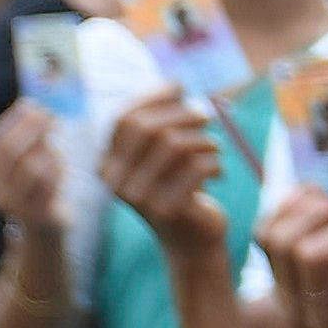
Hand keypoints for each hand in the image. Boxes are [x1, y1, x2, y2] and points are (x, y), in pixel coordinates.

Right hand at [0, 103, 67, 234]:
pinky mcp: (35, 214)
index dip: (14, 121)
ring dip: (49, 151)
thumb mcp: (27, 161)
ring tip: (57, 149)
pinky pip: (49, 184)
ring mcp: (12, 205)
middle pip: (10, 151)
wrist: (45, 228)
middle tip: (51, 114)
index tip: (32, 104)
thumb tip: (35, 105)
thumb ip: (28, 138)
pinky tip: (63, 167)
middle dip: (31, 128)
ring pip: (31, 167)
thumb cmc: (38, 187)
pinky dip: (59, 169)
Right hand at [98, 91, 229, 260]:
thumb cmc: (181, 190)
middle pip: (147, 129)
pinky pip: (197, 167)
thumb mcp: (167, 156)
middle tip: (207, 118)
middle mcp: (116, 182)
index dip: (152, 98)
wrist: (193, 242)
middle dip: (182, 115)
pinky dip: (214, 162)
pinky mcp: (168, 210)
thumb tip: (175, 85)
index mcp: (109, 165)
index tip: (180, 87)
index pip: (124, 120)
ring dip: (203, 140)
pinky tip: (219, 172)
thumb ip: (163, 123)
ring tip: (215, 149)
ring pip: (175, 145)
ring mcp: (140, 198)